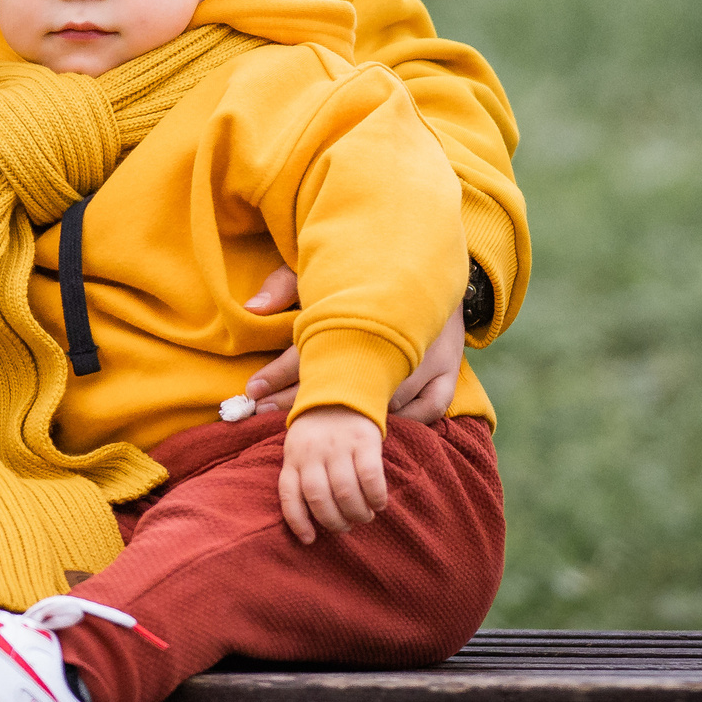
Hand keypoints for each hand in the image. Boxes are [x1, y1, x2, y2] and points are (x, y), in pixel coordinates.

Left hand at [241, 279, 466, 425]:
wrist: (433, 263)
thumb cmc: (371, 273)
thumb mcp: (324, 269)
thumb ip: (285, 285)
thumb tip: (251, 309)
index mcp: (363, 312)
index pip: (315, 350)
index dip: (280, 374)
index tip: (252, 391)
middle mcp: (397, 338)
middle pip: (349, 383)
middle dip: (307, 405)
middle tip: (270, 417)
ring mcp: (429, 357)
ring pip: (391, 402)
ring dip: (360, 421)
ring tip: (321, 438)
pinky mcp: (450, 369)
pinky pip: (430, 408)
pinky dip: (408, 419)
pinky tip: (384, 427)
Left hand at [277, 406, 385, 543]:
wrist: (343, 390)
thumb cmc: (320, 431)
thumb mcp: (300, 447)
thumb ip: (301, 475)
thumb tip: (309, 521)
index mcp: (293, 456)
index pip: (289, 494)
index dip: (298, 521)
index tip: (310, 540)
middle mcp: (312, 452)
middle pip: (319, 498)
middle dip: (334, 521)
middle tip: (346, 526)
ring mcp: (338, 445)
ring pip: (344, 491)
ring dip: (356, 513)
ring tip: (363, 517)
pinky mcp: (364, 440)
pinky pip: (370, 476)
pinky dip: (376, 496)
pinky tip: (379, 504)